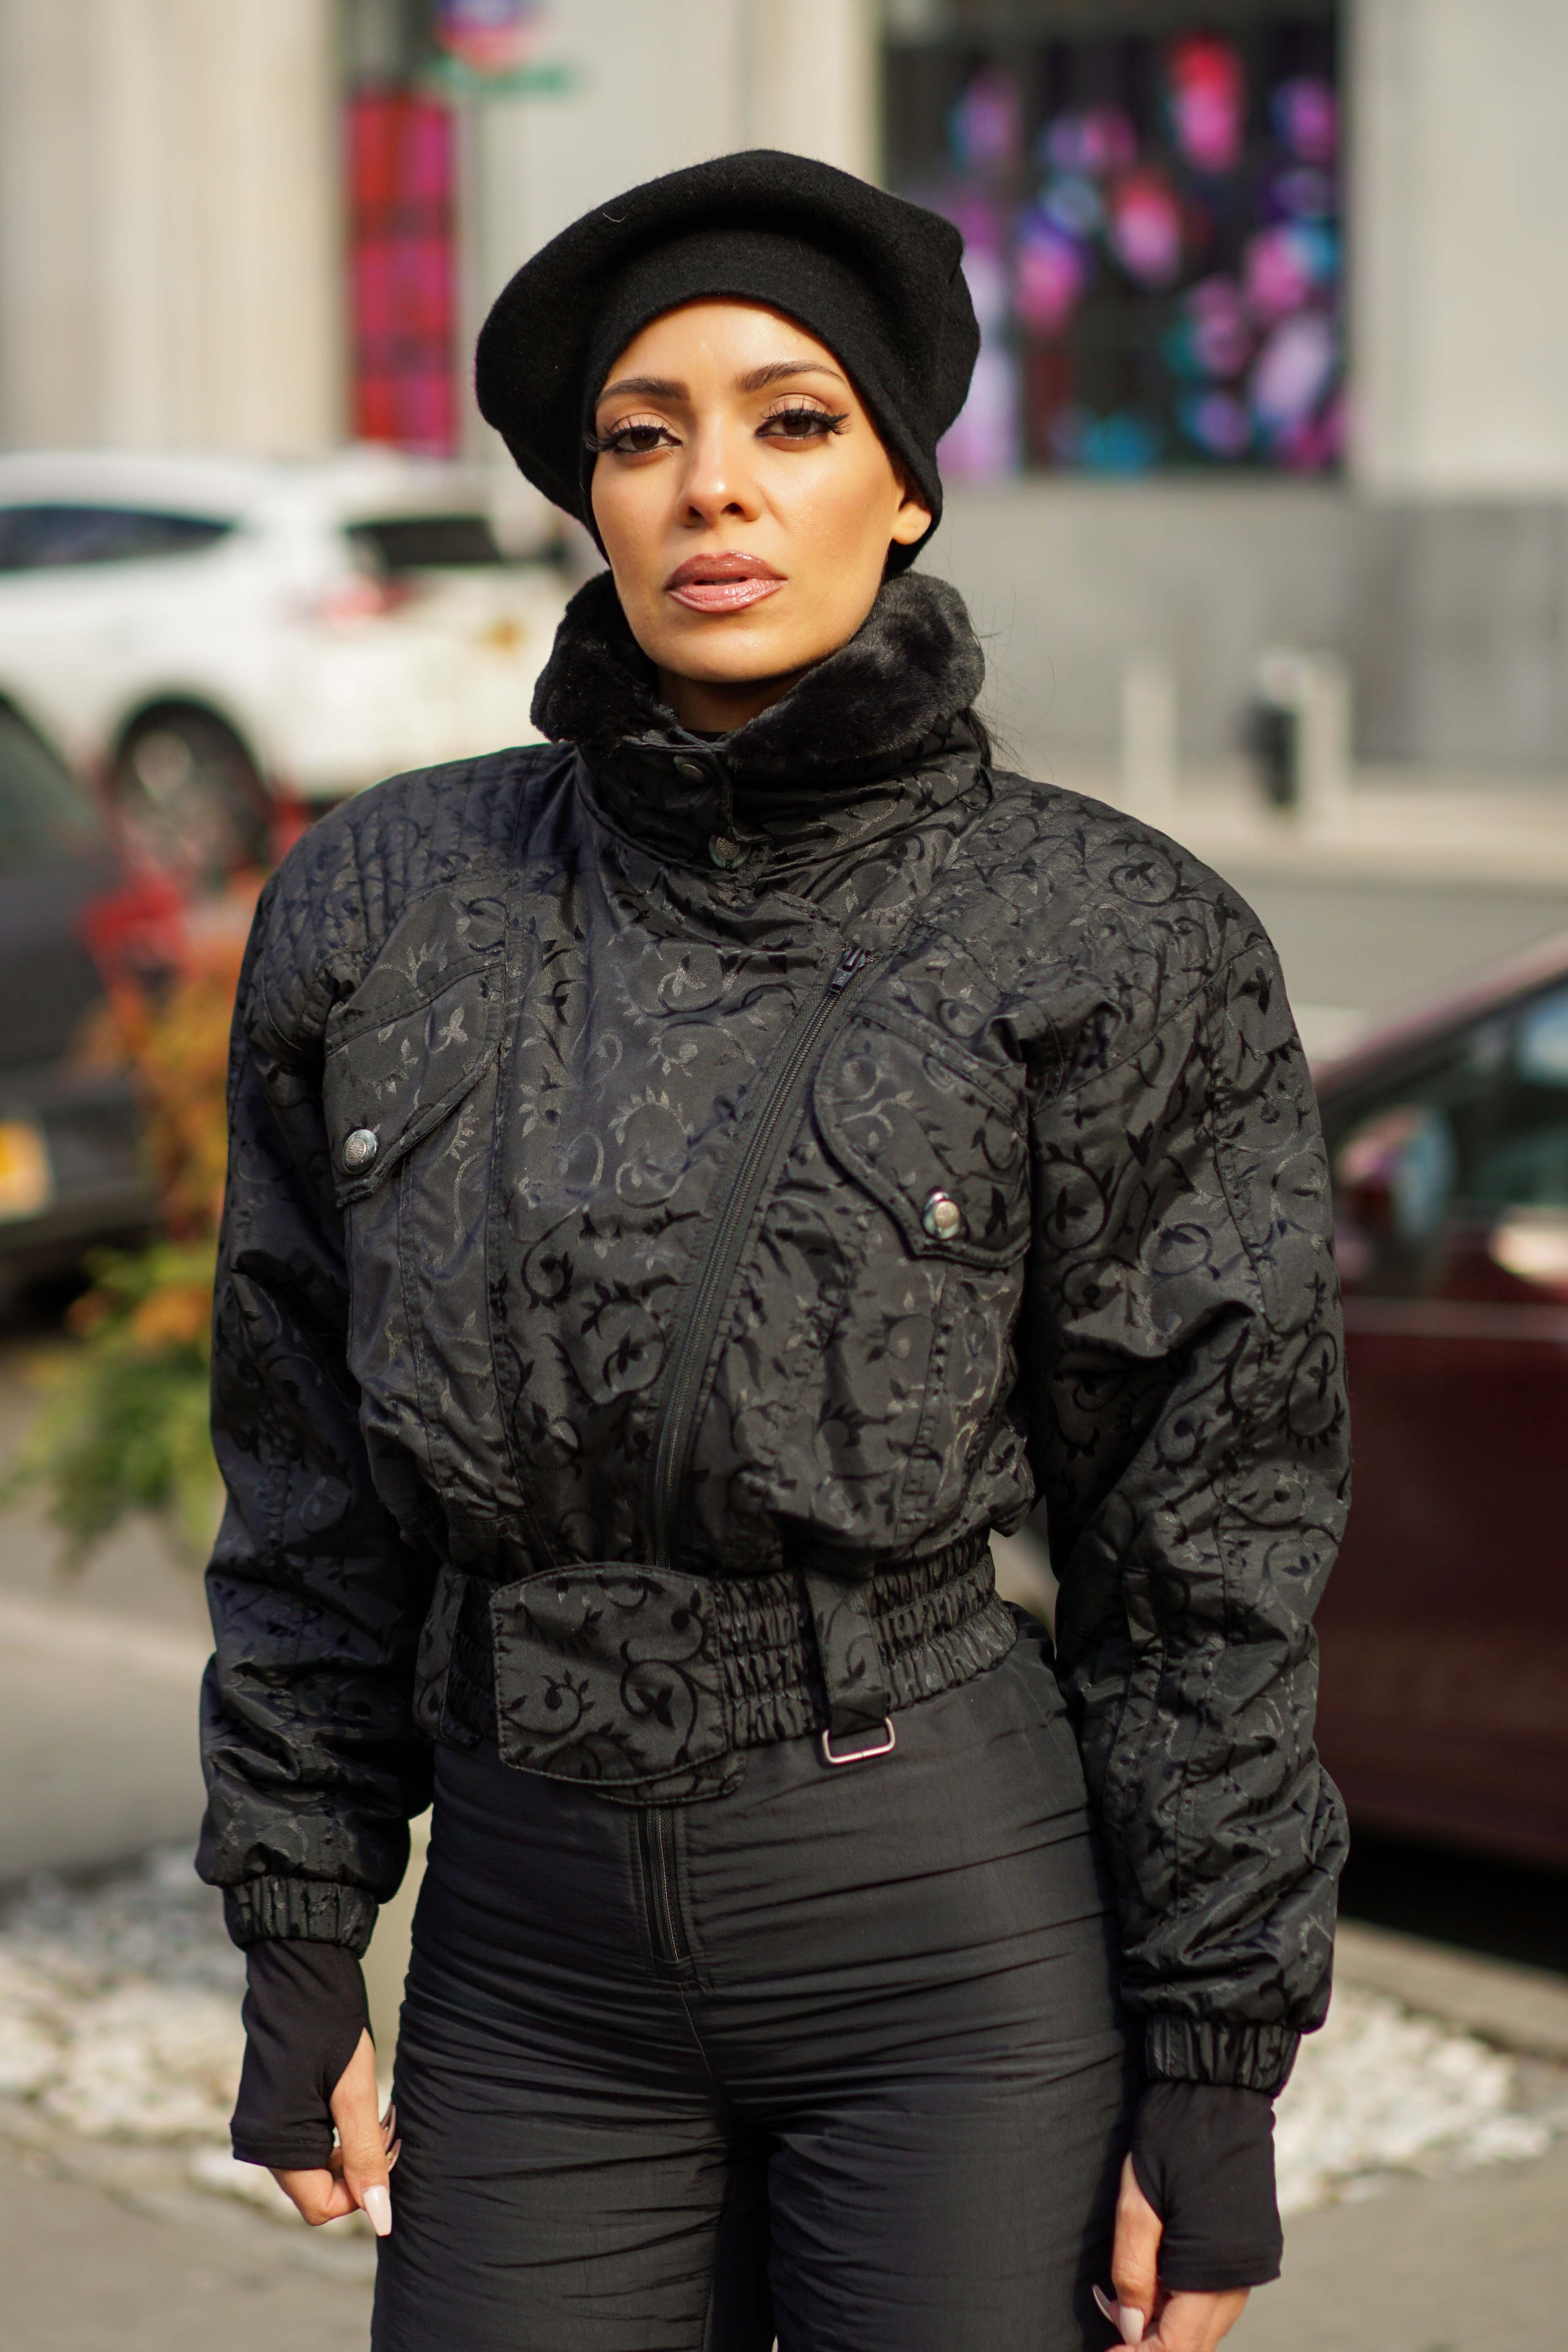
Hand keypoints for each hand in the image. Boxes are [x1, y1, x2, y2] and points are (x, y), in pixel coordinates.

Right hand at [269, 2029, 398, 2233]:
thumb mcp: (354, 2093)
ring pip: (316, 2167)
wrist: (299, 1973)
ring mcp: (265, 2127)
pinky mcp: (273, 2109)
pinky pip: (307, 2143)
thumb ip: (365, 2157)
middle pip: (318, 2190)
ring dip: (349, 2151)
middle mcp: (262, 2144)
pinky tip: (353, 2104)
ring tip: (374, 2113)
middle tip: (385, 2127)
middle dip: (357, 2168)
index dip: (360, 2191)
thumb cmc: (327, 2026)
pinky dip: (335, 2133)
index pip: (321, 2208)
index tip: (386, 2150)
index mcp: (275, 2147)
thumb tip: (381, 2218)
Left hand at [1101, 2156, 1248, 2350]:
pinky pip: (1213, 2297)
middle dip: (1149, 2342)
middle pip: (1193, 2342)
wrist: (1217, 2091)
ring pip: (1203, 2323)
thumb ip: (1134, 2271)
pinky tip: (1153, 2278)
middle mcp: (1241, 2278)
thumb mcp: (1138, 2204)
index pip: (1178, 2346)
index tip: (1106, 2351)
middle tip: (1107, 2323)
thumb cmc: (1172, 2138)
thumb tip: (1131, 2329)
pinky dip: (1181, 2300)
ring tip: (1122, 2297)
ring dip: (1164, 2323)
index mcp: (1215, 2272)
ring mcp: (1248, 2265)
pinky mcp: (1248, 2248)